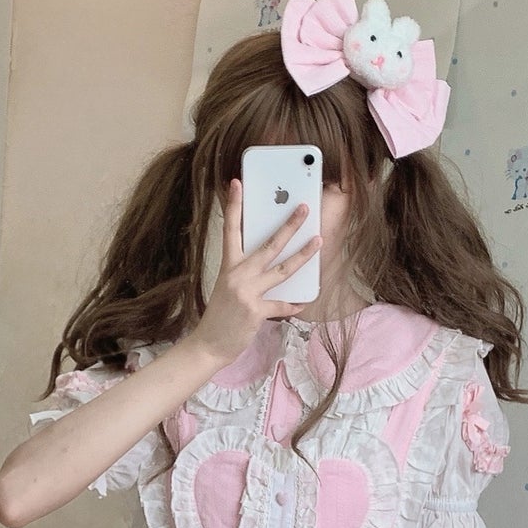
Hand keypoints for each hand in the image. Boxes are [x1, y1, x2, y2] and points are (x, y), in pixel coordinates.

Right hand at [189, 177, 323, 367]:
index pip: (230, 229)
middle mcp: (237, 275)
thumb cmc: (221, 315)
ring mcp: (246, 292)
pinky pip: (282, 304)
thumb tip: (270, 259)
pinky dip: (294, 304)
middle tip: (304, 208)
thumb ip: (246, 271)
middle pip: (268, 245)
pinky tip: (305, 301)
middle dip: (288, 225)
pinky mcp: (255, 311)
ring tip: (318, 241)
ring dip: (303, 255)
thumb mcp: (228, 286)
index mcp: (228, 266)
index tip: (237, 183)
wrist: (209, 344)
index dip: (233, 205)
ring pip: (281, 269)